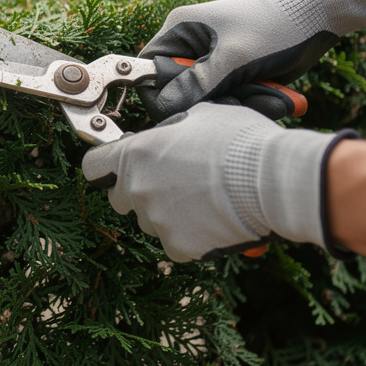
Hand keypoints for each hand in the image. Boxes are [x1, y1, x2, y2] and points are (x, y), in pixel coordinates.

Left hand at [81, 103, 354, 261]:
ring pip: (150, 222)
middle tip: (173, 184)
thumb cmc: (240, 141)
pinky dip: (190, 236)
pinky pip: (175, 244)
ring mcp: (157, 222)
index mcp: (135, 155)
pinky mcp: (179, 248)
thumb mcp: (200, 116)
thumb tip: (172, 135)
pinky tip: (214, 221)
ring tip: (204, 201)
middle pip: (121, 199)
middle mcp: (138, 190)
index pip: (93, 167)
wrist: (272, 181)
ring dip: (167, 214)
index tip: (115, 168)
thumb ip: (172, 130)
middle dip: (139, 192)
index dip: (104, 167)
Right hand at [138, 0, 365, 121]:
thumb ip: (197, 82)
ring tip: (265, 89)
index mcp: (179, 30)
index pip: (147, 71)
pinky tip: (271, 92)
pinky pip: (229, 101)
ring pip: (207, 101)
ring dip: (238, 103)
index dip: (162, 94)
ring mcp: (212, 62)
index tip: (193, 104)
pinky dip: (250, 102)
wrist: (318, 15)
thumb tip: (162, 106)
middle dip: (213, 100)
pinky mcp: (232, 75)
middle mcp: (190, 46)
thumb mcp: (235, 56)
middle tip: (242, 95)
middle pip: (179, 92)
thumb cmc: (276, 26)